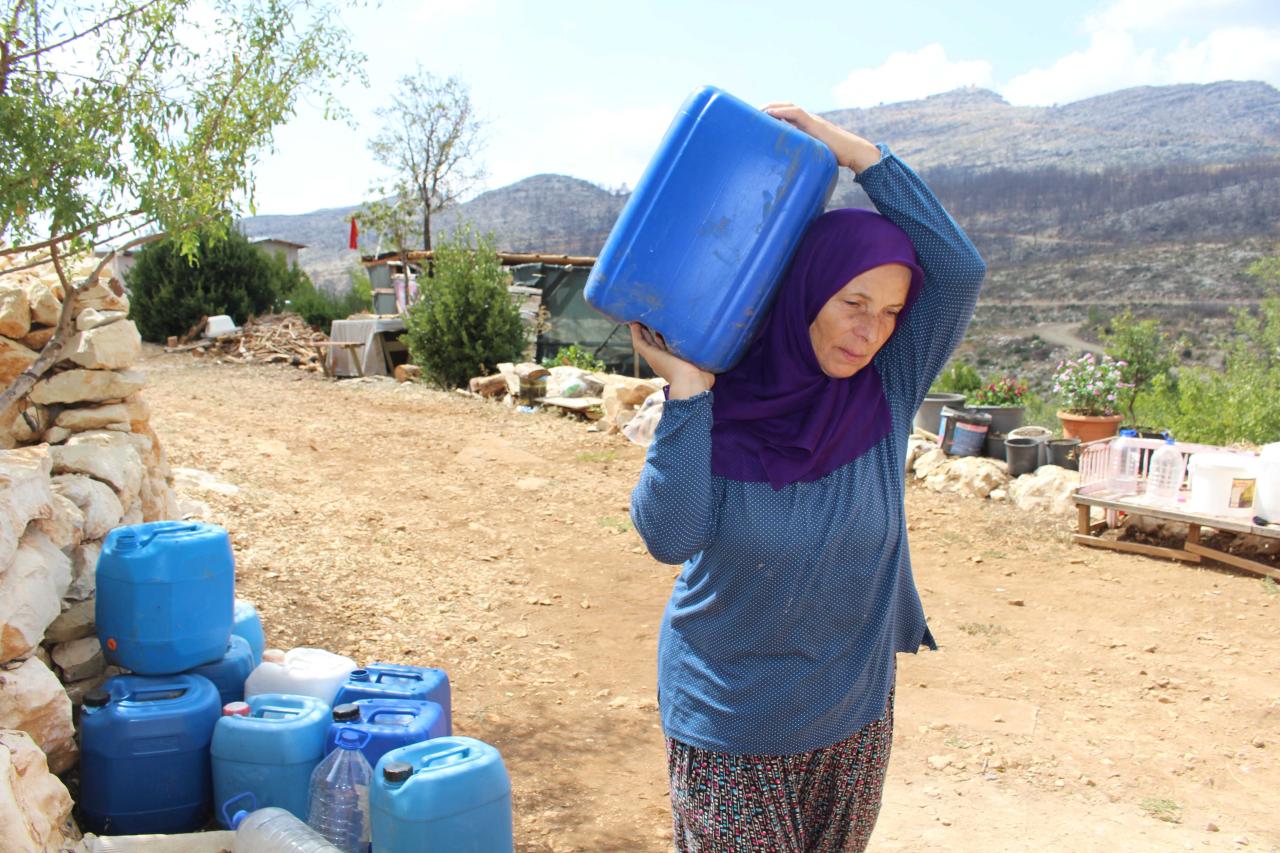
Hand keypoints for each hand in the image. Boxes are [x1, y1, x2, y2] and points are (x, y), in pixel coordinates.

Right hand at [630, 323, 714, 398]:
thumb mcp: (704, 363)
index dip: (664, 337)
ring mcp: (655, 358)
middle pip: (653, 343)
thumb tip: (714, 351)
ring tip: (637, 318)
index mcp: (675, 362)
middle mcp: (663, 360)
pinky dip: (635, 333)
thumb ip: (706, 357)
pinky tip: (633, 323)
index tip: (666, 325)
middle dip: (650, 332)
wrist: (691, 383)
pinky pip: (639, 342)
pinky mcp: (650, 355)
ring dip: (640, 331)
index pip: (667, 347)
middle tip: (648, 318)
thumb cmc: (701, 378)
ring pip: (644, 342)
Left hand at [761, 103, 880, 172]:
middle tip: (753, 113)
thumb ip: (805, 156)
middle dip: (770, 107)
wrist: (854, 152)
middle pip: (786, 107)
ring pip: (790, 107)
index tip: (759, 118)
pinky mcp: (816, 124)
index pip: (789, 115)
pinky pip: (797, 113)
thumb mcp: (815, 155)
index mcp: (808, 127)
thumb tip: (793, 171)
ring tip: (758, 111)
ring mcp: (813, 121)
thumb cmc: (837, 157)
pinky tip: (770, 113)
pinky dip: (783, 111)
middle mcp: (809, 120)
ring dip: (773, 107)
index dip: (774, 113)